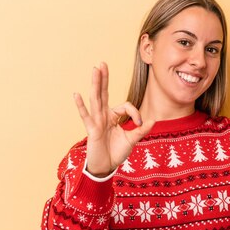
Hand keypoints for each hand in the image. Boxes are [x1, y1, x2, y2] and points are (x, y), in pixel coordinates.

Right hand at [73, 62, 154, 176]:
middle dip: (104, 78)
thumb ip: (141, 130)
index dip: (135, 112)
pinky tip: (76, 94)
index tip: (139, 123)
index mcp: (113, 117)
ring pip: (96, 99)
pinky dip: (81, 106)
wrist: (106, 167)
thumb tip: (153, 120)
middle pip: (103, 93)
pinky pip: (86, 116)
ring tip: (95, 70)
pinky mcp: (92, 130)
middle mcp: (103, 116)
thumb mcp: (132, 140)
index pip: (125, 105)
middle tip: (102, 63)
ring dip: (96, 84)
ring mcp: (96, 121)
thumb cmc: (116, 153)